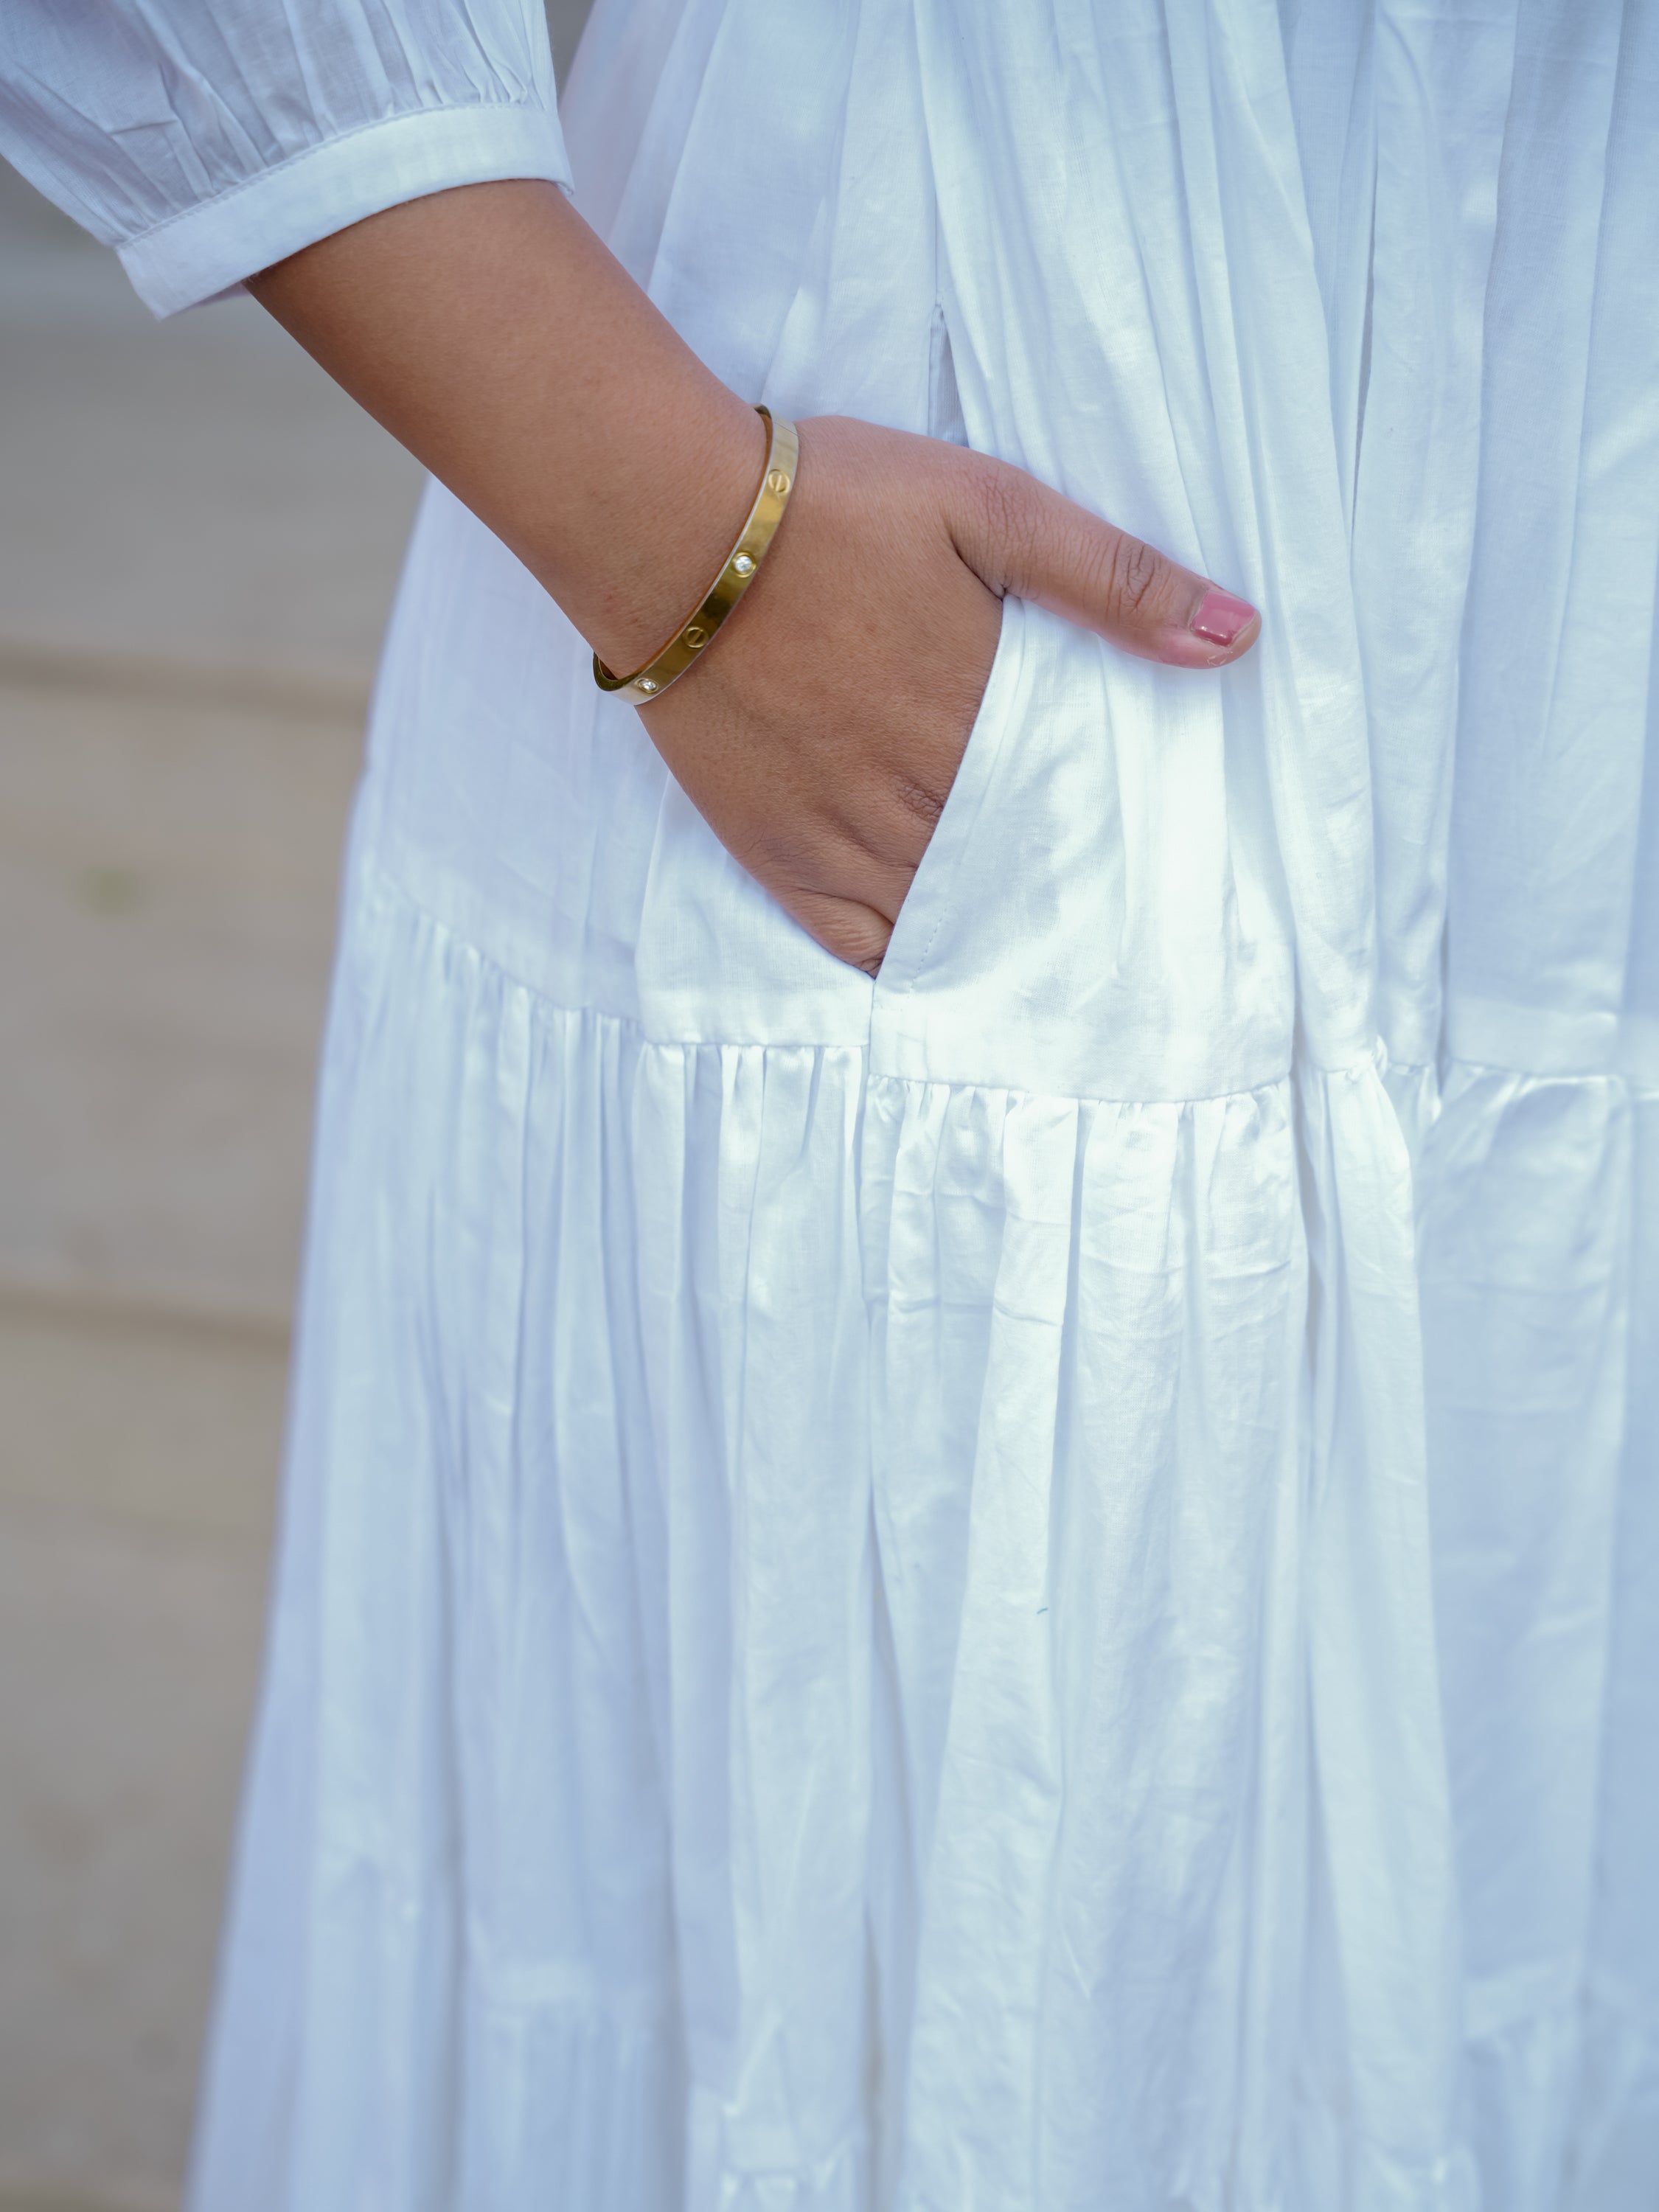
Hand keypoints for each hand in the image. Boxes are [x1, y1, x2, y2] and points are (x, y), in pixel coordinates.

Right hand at [640, 413, 1258, 971]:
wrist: (669, 528)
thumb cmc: (830, 504)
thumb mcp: (990, 503)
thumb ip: (1110, 577)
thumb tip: (1235, 637)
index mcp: (983, 716)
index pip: (1076, 809)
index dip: (1116, 841)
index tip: (1156, 869)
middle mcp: (919, 794)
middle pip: (1017, 873)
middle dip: (1064, 897)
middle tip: (1114, 932)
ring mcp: (841, 834)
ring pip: (944, 917)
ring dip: (996, 936)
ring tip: (1042, 957)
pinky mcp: (773, 849)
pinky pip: (849, 941)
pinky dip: (899, 961)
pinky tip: (936, 966)